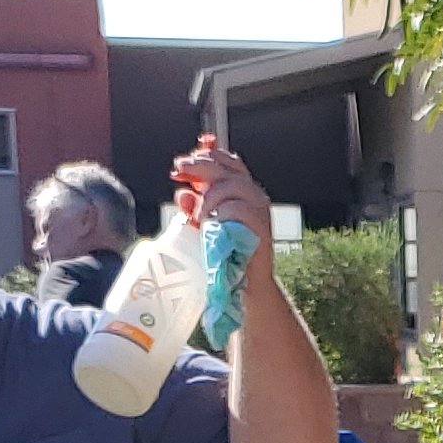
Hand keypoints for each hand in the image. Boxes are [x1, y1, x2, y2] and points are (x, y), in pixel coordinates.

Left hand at [171, 140, 274, 292]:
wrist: (246, 285)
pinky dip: (222, 212)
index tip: (181, 165)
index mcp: (240, 190)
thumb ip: (195, 208)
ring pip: (231, 184)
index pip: (225, 161)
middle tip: (180, 170)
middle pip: (226, 167)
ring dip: (210, 196)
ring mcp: (259, 208)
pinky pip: (238, 208)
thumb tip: (182, 193)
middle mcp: (252, 194)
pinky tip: (212, 222)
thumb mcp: (204, 226)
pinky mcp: (262, 224)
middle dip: (200, 165)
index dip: (204, 156)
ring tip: (199, 215)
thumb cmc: (227, 255)